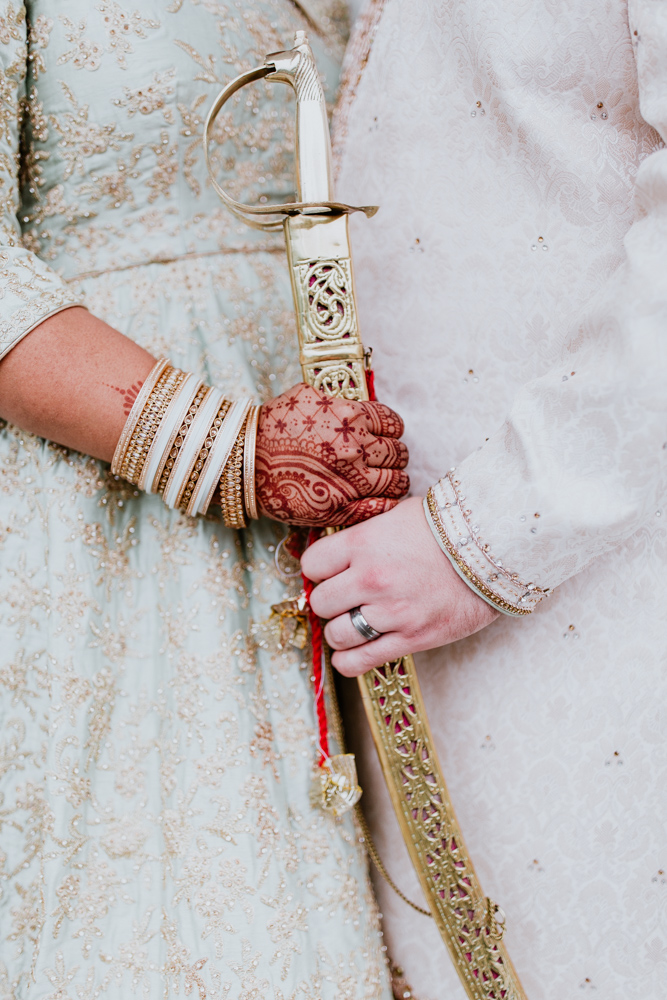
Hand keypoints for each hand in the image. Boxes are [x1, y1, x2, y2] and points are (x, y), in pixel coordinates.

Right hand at [255, 383, 408, 525]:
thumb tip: (356, 404)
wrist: (243, 461)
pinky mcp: (342, 506)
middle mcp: (355, 447)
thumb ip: (337, 400)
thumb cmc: (271, 428)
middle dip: (395, 456)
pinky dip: (387, 503)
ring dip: (396, 481)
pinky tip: (381, 500)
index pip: (392, 423)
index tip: (386, 437)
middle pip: (398, 453)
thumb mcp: (306, 396)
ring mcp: (351, 479)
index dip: (392, 431)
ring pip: (397, 481)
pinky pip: (382, 506)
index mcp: (350, 416)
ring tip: (387, 482)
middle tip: (387, 461)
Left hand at [301, 496, 497, 674]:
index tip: (329, 572)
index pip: (312, 565)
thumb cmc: (446, 528)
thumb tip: (336, 553)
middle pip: (321, 602)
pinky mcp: (411, 639)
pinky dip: (349, 660)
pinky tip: (353, 651)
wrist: (493, 549)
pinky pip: (360, 661)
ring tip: (354, 622)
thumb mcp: (395, 517)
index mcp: (363, 544)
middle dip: (330, 601)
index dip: (319, 569)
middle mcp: (371, 579)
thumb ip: (363, 536)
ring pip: (336, 634)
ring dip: (341, 630)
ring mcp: (391, 612)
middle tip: (345, 597)